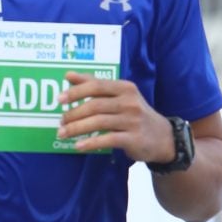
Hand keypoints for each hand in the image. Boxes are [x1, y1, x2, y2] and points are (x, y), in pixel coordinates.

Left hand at [56, 73, 172, 161]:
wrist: (162, 137)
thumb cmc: (134, 114)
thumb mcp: (119, 95)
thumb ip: (94, 85)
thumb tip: (68, 75)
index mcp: (125, 88)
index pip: (97, 86)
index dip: (76, 92)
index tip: (59, 100)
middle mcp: (130, 102)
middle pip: (95, 106)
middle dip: (74, 114)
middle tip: (60, 122)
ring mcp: (132, 121)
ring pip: (99, 123)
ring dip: (77, 129)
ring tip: (63, 134)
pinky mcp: (133, 138)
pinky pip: (108, 140)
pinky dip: (91, 142)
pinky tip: (78, 146)